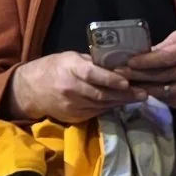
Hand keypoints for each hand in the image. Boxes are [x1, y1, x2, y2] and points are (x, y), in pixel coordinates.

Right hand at [10, 50, 142, 123]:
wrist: (31, 90)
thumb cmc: (54, 68)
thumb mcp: (70, 58)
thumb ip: (91, 63)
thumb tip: (117, 64)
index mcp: (70, 68)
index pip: (92, 74)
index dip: (110, 79)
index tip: (127, 81)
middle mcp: (71, 88)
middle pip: (101, 93)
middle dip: (125, 94)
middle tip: (144, 92)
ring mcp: (72, 105)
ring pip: (102, 105)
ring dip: (121, 101)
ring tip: (139, 97)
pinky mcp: (75, 117)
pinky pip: (97, 112)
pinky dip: (110, 108)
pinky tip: (122, 103)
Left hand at [123, 30, 175, 111]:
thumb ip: (164, 46)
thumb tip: (141, 54)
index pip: (163, 58)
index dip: (144, 61)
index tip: (128, 62)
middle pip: (158, 76)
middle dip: (135, 75)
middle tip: (117, 74)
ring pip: (158, 91)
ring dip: (139, 88)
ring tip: (124, 84)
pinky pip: (164, 100)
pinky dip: (151, 95)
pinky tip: (139, 91)